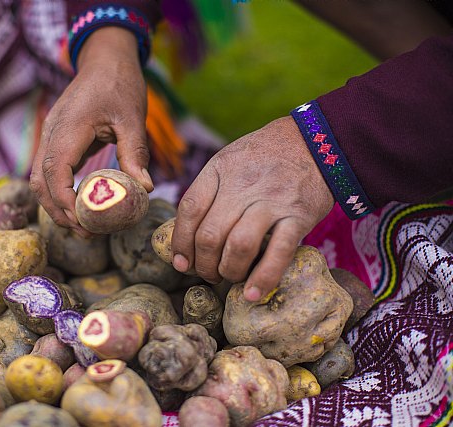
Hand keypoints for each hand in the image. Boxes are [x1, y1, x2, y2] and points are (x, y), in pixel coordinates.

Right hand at [30, 27, 152, 236]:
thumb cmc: (120, 84)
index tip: (84, 222)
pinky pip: (48, 171)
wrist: (105, 59)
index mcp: (68, 128)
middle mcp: (51, 133)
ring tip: (82, 224)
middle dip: (58, 211)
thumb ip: (134, 152)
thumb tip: (144, 188)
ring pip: (39, 179)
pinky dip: (58, 192)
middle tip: (86, 232)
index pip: (56, 173)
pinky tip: (79, 204)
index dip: (65, 202)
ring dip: (55, 205)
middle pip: (40, 182)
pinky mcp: (55, 139)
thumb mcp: (132, 117)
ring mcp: (50, 136)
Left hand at [171, 116, 334, 300]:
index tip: (181, 262)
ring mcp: (271, 202)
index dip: (180, 241)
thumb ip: (208, 191)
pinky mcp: (298, 217)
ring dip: (228, 271)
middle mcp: (242, 186)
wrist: (315, 142)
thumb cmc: (264, 156)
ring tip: (229, 276)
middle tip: (208, 273)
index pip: (190, 210)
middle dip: (203, 264)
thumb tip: (185, 235)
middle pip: (210, 234)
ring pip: (238, 246)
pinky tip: (252, 293)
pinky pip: (277, 254)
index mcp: (219, 170)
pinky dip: (262, 278)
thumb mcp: (228, 160)